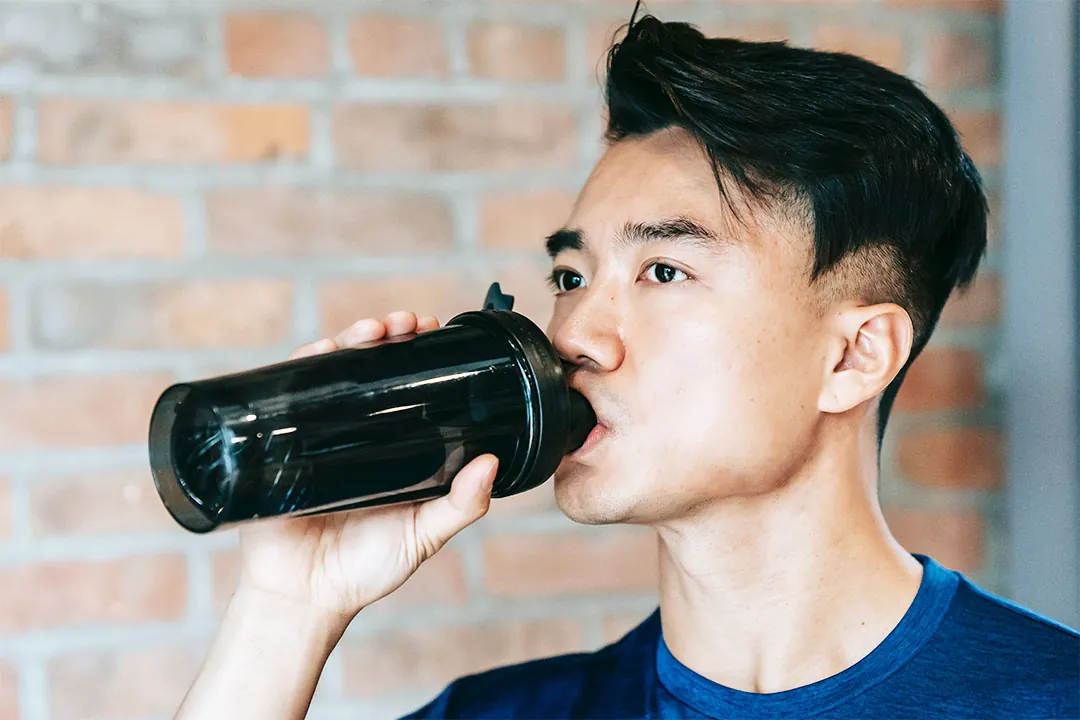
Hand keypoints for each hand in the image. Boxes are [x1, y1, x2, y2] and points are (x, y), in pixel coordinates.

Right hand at [234, 311, 498, 623]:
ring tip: (373, 330)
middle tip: (406, 324)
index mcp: (391, 445)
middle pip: (369, 367)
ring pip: (331, 371)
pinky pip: (286, 395)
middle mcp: (353, 431)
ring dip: (350, 340)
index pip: (405, 385)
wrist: (303, 597)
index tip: (434, 331)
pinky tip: (319, 351)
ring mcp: (314, 432)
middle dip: (388, 335)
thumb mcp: (423, 535)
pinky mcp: (278, 441)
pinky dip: (301, 366)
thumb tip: (492, 464)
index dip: (418, 354)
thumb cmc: (366, 569)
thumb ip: (460, 506)